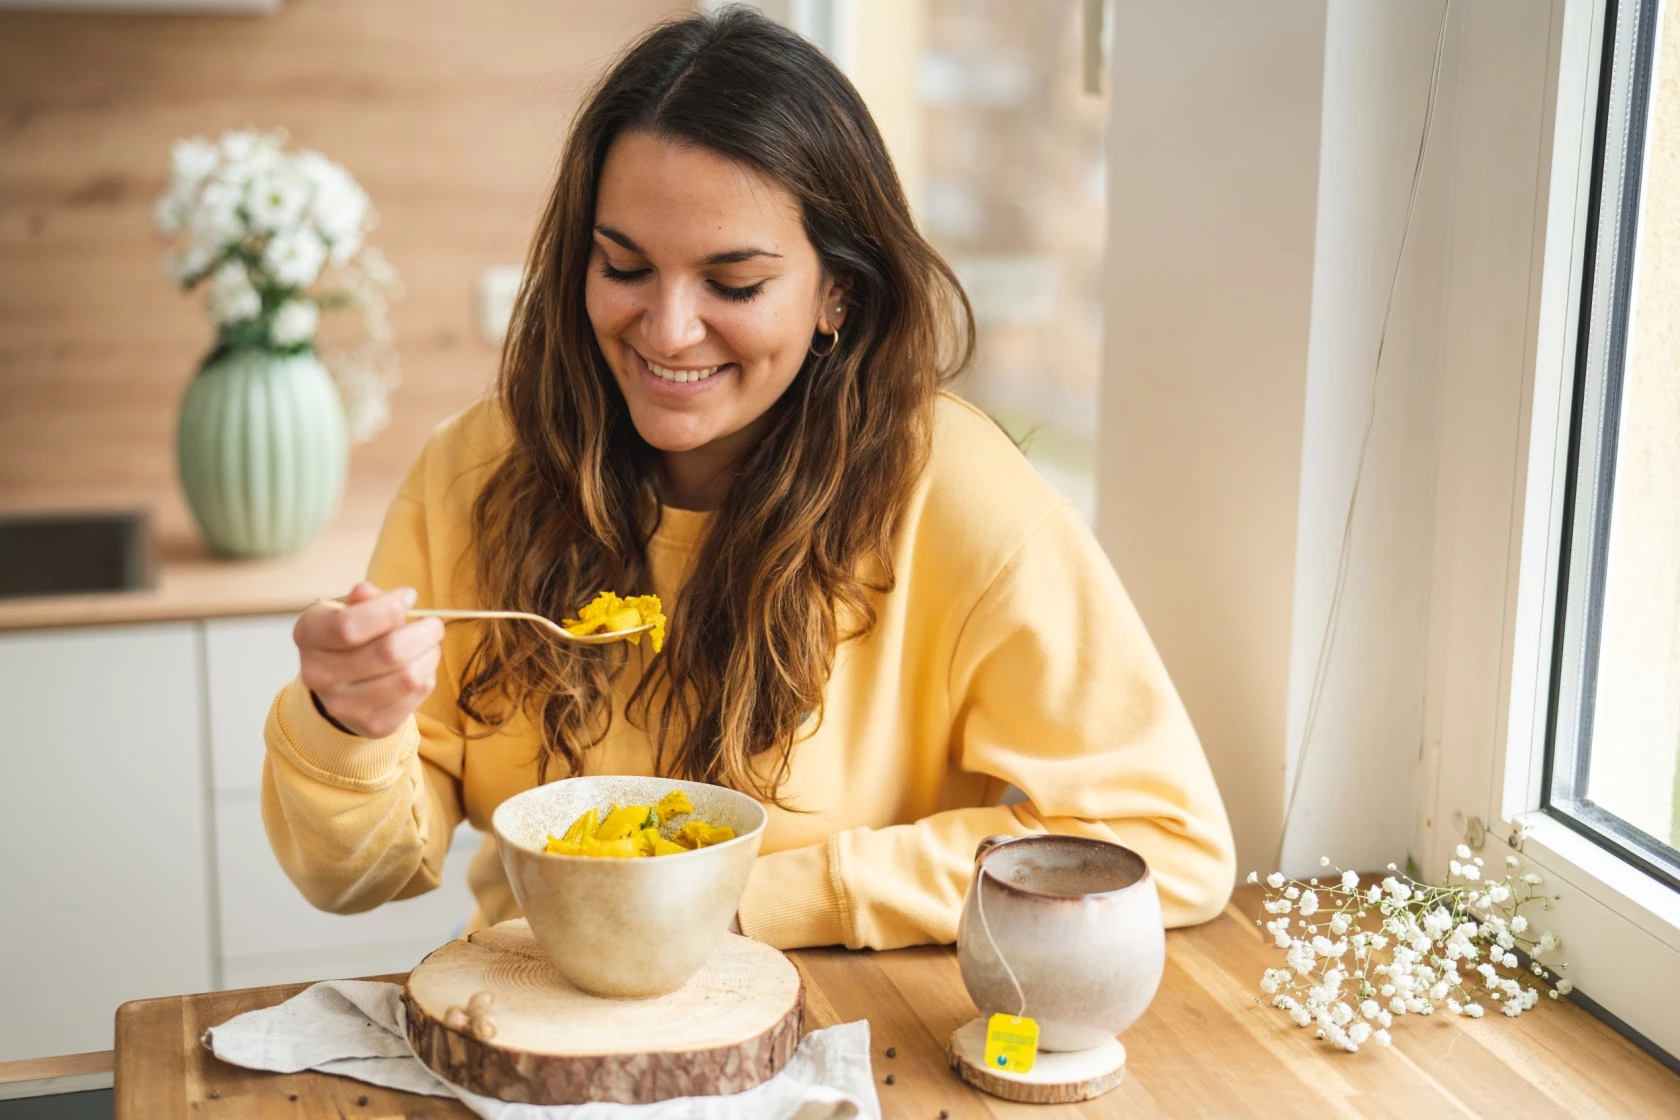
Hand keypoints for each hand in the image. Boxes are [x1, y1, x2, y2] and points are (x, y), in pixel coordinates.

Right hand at [294, 581, 445, 738]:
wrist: (341, 683)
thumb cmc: (351, 635)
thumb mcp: (350, 608)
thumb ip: (363, 598)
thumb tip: (367, 592)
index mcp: (308, 635)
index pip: (349, 626)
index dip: (388, 609)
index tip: (409, 596)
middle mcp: (318, 674)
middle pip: (387, 653)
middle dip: (423, 633)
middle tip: (433, 624)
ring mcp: (343, 706)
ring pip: (409, 677)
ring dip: (430, 654)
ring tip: (429, 644)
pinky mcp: (372, 725)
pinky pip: (417, 695)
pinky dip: (428, 674)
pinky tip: (420, 665)